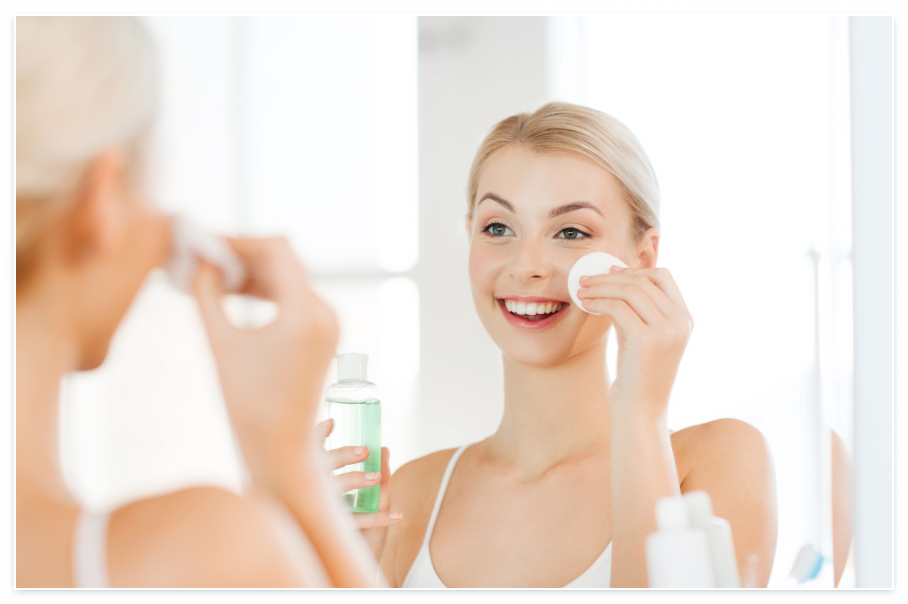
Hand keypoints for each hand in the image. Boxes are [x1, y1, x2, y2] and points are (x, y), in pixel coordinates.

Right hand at [194, 237, 338, 495]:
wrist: (279, 446)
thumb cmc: (247, 402)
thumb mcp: (221, 343)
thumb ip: (208, 294)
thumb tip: (199, 258)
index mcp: (306, 313)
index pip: (277, 250)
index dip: (240, 239)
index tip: (207, 242)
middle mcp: (326, 312)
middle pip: (284, 261)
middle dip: (243, 254)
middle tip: (203, 255)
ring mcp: (329, 322)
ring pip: (288, 277)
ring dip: (252, 272)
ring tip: (210, 277)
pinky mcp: (324, 332)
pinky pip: (293, 296)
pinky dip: (265, 291)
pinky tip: (232, 293)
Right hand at [315, 419, 401, 560]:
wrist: (335, 558)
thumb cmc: (346, 518)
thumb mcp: (362, 493)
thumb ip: (377, 472)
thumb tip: (385, 448)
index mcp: (315, 477)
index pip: (312, 451)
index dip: (318, 435)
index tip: (332, 423)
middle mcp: (314, 492)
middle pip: (321, 467)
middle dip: (342, 455)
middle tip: (365, 450)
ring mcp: (324, 511)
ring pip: (334, 491)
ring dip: (355, 480)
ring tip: (377, 477)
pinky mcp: (336, 531)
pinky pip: (358, 522)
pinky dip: (379, 518)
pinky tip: (398, 515)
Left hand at [577, 266, 692, 419]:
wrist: (639, 412)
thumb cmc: (636, 376)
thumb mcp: (641, 337)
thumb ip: (636, 310)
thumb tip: (614, 280)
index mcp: (684, 319)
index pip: (663, 277)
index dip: (634, 269)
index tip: (609, 271)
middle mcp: (680, 322)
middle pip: (644, 279)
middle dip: (610, 276)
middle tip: (585, 280)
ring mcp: (666, 330)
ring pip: (630, 289)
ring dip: (601, 286)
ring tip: (581, 291)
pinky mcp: (646, 340)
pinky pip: (618, 307)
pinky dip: (598, 301)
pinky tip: (586, 305)